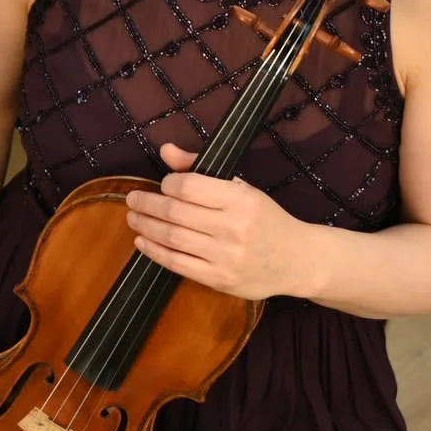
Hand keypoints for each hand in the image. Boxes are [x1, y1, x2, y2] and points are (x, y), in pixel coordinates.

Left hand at [124, 143, 321, 300]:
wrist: (298, 260)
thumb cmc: (266, 219)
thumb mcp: (242, 188)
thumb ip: (200, 168)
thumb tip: (166, 150)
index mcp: (240, 200)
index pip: (188, 187)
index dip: (167, 184)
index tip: (162, 184)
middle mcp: (233, 228)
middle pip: (175, 213)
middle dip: (146, 204)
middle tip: (132, 199)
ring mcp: (226, 256)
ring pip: (172, 238)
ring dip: (145, 226)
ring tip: (133, 218)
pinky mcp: (219, 280)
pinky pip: (177, 264)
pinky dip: (154, 252)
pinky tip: (143, 242)